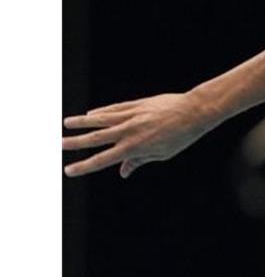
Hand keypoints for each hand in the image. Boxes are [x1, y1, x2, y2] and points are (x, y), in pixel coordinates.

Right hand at [63, 92, 212, 177]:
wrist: (193, 111)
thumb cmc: (180, 136)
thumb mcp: (162, 154)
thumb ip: (139, 161)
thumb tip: (124, 172)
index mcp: (134, 148)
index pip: (103, 159)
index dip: (84, 166)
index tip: (69, 170)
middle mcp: (128, 131)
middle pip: (96, 138)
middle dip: (75, 143)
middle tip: (59, 145)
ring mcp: (130, 116)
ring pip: (100, 119)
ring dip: (82, 122)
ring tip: (66, 123)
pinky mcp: (135, 105)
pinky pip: (113, 109)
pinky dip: (101, 112)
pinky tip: (91, 114)